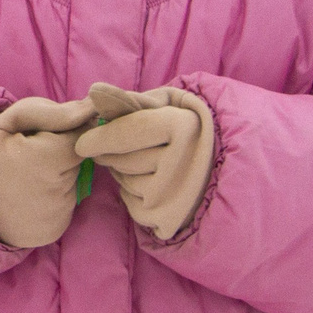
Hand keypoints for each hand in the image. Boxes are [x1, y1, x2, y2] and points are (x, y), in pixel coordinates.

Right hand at [0, 94, 98, 248]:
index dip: (64, 130)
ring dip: (57, 174)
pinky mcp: (51, 231)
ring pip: (72, 181)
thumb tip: (92, 109)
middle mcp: (55, 194)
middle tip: (27, 153)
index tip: (40, 134)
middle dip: (60, 153)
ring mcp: (54, 217)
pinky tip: (27, 192)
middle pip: (78, 160)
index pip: (83, 137)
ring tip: (24, 173)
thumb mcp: (7, 120)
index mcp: (46, 161)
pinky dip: (51, 196)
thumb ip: (52, 112)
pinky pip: (64, 204)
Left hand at [76, 83, 216, 240]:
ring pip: (124, 180)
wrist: (230, 168)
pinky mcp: (167, 219)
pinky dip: (134, 192)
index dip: (100, 137)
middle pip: (120, 159)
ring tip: (149, 162)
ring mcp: (174, 195)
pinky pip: (131, 201)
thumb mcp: (172, 104)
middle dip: (111, 152)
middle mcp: (180, 164)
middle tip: (123, 147)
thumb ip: (134, 100)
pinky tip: (155, 182)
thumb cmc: (194, 128)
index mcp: (184, 128)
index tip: (82, 143)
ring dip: (124, 171)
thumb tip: (94, 93)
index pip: (127, 133)